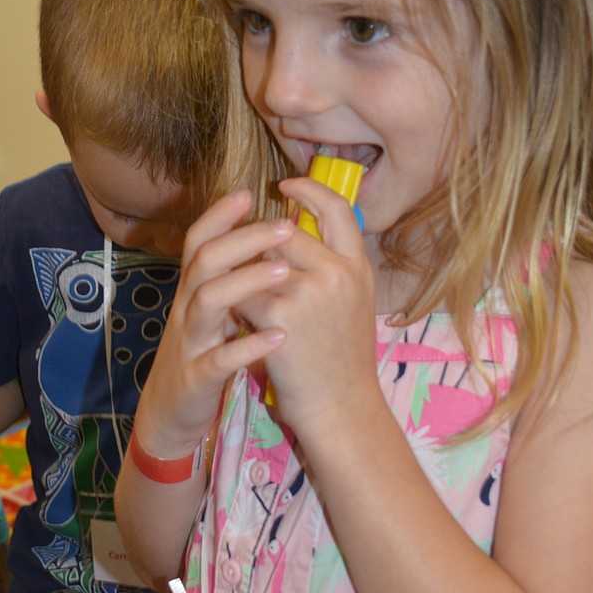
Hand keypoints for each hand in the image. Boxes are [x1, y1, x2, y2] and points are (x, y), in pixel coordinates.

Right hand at [132, 189, 294, 455]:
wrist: (170, 415)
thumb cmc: (201, 356)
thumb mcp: (211, 314)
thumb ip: (228, 281)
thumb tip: (263, 243)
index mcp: (192, 291)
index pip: (200, 242)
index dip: (220, 216)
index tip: (250, 194)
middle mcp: (186, 310)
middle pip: (205, 262)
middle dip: (243, 241)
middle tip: (285, 226)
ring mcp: (189, 343)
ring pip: (207, 303)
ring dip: (246, 283)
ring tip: (285, 271)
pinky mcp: (196, 379)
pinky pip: (219, 360)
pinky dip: (248, 347)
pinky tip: (279, 336)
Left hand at [236, 174, 377, 430]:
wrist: (341, 406)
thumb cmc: (343, 362)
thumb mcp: (354, 305)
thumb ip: (334, 269)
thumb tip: (298, 235)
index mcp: (358, 268)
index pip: (338, 209)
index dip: (310, 190)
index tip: (285, 185)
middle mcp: (338, 273)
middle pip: (285, 231)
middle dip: (258, 243)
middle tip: (243, 254)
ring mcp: (310, 292)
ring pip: (258, 258)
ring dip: (242, 271)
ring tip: (238, 290)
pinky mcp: (281, 314)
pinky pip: (243, 291)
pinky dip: (235, 299)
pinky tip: (234, 315)